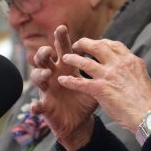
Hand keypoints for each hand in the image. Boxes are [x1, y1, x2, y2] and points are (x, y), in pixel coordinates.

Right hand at [29, 25, 99, 150]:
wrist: (79, 121)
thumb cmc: (85, 99)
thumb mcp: (95, 82)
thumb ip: (99, 68)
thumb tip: (115, 52)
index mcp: (65, 67)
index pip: (62, 49)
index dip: (61, 38)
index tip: (62, 28)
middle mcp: (53, 75)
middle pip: (44, 59)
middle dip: (44, 52)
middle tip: (48, 50)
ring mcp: (47, 90)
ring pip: (37, 78)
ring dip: (40, 74)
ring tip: (47, 73)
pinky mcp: (45, 106)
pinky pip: (37, 106)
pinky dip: (35, 106)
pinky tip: (35, 107)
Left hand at [53, 35, 150, 134]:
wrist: (149, 114)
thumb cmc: (148, 101)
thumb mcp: (143, 78)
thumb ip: (134, 71)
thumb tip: (133, 69)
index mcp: (130, 60)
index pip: (113, 45)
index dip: (102, 43)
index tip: (96, 43)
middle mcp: (119, 64)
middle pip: (98, 46)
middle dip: (85, 43)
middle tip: (77, 45)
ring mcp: (109, 76)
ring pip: (85, 62)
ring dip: (73, 59)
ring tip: (65, 58)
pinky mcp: (101, 89)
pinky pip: (80, 82)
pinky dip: (69, 81)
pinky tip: (61, 80)